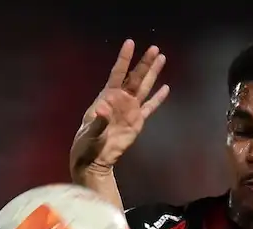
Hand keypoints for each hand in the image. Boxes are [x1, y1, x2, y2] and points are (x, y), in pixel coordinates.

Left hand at [70, 39, 169, 176]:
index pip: (117, 74)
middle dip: (145, 63)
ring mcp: (130, 110)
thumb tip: (102, 109)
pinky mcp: (137, 122)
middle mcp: (120, 100)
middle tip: (154, 48)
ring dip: (153, 74)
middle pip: (135, 78)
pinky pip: (150, 108)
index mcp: (107, 97)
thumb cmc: (87, 144)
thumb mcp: (90, 133)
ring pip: (144, 88)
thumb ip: (98, 121)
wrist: (94, 161)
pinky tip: (165, 88)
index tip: (130, 43)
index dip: (124, 59)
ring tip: (162, 58)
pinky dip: (158, 99)